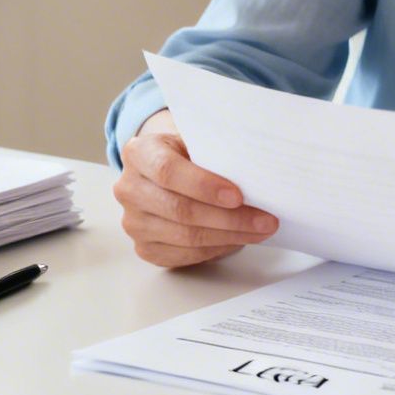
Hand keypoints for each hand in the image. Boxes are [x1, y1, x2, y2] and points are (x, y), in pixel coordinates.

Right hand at [113, 110, 278, 267]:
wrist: (163, 170)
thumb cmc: (186, 153)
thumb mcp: (196, 140)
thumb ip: (215, 151)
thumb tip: (256, 172)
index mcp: (139, 153)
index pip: (168, 171)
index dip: (204, 185)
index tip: (238, 196)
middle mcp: (129, 188)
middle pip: (180, 210)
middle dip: (229, 218)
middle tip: (265, 220)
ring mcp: (134, 222)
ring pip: (185, 236)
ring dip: (229, 236)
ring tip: (259, 231)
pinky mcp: (144, 248)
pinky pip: (184, 255)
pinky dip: (215, 249)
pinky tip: (237, 240)